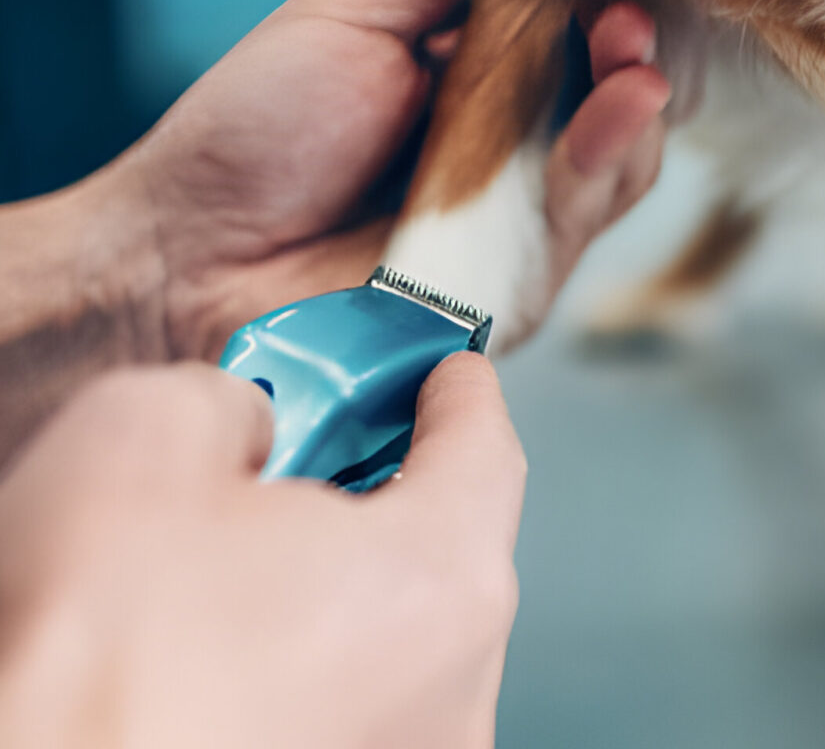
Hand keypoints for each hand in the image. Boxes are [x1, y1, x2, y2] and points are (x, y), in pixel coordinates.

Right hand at [0, 355, 522, 748]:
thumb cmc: (79, 669)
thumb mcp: (141, 443)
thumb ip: (234, 401)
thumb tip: (248, 424)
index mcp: (437, 583)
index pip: (486, 453)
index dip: (457, 395)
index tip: (444, 372)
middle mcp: (452, 692)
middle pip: (443, 552)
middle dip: (378, 493)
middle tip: (305, 456)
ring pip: (395, 642)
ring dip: (333, 594)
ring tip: (228, 575)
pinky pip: (352, 712)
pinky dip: (304, 674)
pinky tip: (215, 662)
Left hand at [93, 0, 667, 362]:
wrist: (182, 256)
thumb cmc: (251, 133)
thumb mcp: (355, 11)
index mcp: (477, 77)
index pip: (576, 27)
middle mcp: (513, 147)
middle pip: (617, 94)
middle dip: (635, 50)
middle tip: (629, 17)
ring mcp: (522, 219)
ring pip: (620, 160)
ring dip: (636, 104)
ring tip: (632, 62)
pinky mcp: (518, 283)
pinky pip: (585, 220)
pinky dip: (609, 161)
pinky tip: (620, 110)